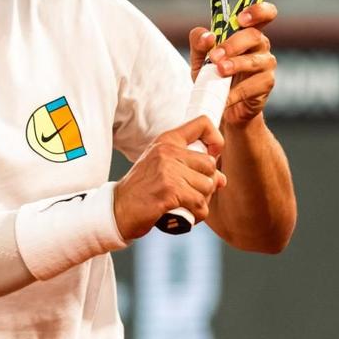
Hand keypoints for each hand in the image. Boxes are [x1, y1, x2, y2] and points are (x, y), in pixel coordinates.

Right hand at [113, 115, 226, 239]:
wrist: (117, 210)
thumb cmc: (141, 190)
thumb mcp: (161, 168)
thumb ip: (190, 167)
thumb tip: (222, 179)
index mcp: (166, 141)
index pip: (203, 124)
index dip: (216, 140)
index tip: (212, 154)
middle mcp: (167, 152)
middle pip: (211, 165)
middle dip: (206, 184)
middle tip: (190, 194)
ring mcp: (168, 171)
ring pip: (208, 187)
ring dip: (201, 201)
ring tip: (185, 205)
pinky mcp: (169, 191)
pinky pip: (200, 204)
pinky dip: (197, 215)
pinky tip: (185, 215)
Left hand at [189, 1, 278, 126]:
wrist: (220, 106)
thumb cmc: (213, 76)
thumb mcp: (200, 58)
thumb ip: (199, 43)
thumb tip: (207, 36)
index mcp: (245, 33)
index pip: (263, 14)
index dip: (257, 11)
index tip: (241, 18)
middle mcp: (260, 45)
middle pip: (254, 36)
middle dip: (233, 44)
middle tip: (215, 56)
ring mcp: (265, 64)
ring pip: (255, 60)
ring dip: (235, 65)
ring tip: (219, 71)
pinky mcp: (266, 84)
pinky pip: (253, 85)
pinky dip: (235, 90)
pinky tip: (225, 95)